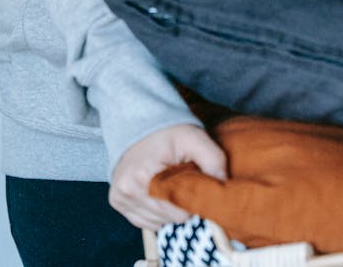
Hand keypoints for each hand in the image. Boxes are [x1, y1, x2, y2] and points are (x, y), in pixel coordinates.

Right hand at [109, 123, 226, 228]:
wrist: (140, 120)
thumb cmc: (169, 130)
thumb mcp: (194, 137)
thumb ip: (214, 158)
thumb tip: (224, 184)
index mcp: (144, 176)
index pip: (180, 210)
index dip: (193, 198)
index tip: (196, 182)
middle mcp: (127, 191)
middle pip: (170, 218)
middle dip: (182, 203)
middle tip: (185, 180)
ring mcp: (120, 198)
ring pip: (159, 222)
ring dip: (169, 208)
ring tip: (171, 183)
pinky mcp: (117, 201)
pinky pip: (146, 221)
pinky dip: (157, 211)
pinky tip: (160, 191)